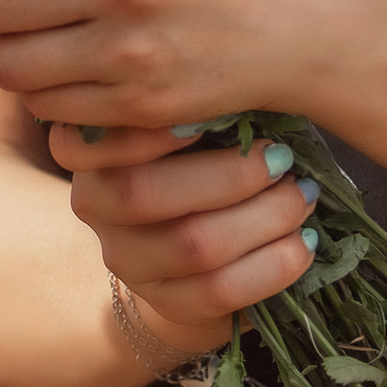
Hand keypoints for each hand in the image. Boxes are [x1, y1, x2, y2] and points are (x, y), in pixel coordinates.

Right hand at [49, 118, 321, 352]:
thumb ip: (198, 105)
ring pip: (193, 246)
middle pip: (145, 194)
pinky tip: (302, 244)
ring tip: (301, 197)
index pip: (84, 144)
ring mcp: (127, 262)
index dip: (143, 132)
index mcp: (90, 154)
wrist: (195, 253)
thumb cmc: (201, 160)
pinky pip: (221, 291)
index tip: (206, 119)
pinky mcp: (167, 303)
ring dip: (263, 217)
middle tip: (282, 159)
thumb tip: (248, 84)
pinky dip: (273, 265)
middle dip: (230, 175)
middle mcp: (95, 208)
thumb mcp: (188, 128)